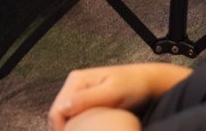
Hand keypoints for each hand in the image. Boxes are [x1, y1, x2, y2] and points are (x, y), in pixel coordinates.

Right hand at [49, 64, 187, 130]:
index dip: (61, 130)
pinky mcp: (86, 102)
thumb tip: (63, 107)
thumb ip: (87, 99)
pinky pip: (75, 118)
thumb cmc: (134, 85)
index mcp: (77, 80)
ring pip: (65, 118)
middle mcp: (74, 85)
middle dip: (66, 130)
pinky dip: (78, 128)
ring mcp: (80, 93)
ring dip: (71, 130)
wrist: (149, 83)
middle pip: (58, 115)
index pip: (57, 111)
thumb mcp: (113, 92)